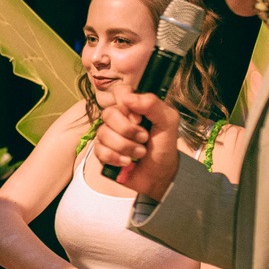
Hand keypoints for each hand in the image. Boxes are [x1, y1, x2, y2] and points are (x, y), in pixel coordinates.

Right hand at [94, 84, 178, 200]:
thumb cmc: (164, 148)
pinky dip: (117, 158)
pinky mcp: (101, 151)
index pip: (120, 92)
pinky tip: (127, 161)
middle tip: (144, 138)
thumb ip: (153, 105)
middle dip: (128, 130)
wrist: (159, 176)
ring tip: (140, 153)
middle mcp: (118, 119)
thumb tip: (128, 97)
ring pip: (104, 133)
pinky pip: (100, 150)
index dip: (126, 104)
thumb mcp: (168, 123)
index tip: (139, 118)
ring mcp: (108, 135)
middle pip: (109, 113)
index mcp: (134, 108)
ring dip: (126, 147)